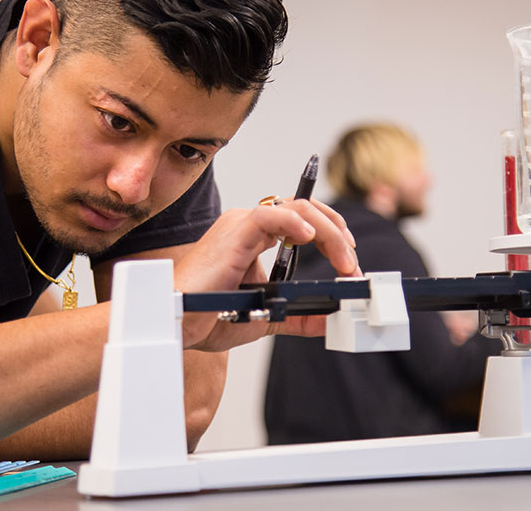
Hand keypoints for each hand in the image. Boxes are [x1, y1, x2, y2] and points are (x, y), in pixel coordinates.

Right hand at [173, 198, 359, 350]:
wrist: (178, 322)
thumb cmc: (209, 314)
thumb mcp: (267, 314)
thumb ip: (298, 315)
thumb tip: (329, 318)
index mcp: (255, 237)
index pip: (302, 219)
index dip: (331, 235)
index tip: (349, 261)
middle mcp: (249, 224)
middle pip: (306, 209)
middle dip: (337, 234)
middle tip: (351, 264)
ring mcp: (242, 224)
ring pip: (297, 207)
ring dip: (329, 233)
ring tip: (343, 260)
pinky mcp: (235, 231)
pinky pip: (270, 214)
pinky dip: (295, 223)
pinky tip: (310, 238)